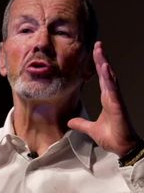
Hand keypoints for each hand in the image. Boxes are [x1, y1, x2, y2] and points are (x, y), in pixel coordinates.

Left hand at [67, 41, 139, 156]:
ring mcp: (116, 100)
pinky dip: (109, 79)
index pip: (102, 78)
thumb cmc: (112, 137)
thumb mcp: (90, 129)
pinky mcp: (118, 106)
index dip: (98, 65)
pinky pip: (113, 90)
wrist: (122, 147)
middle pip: (106, 74)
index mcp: (106, 99)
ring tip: (100, 51)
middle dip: (102, 59)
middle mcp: (112, 96)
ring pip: (110, 78)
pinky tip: (106, 69)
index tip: (95, 52)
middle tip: (97, 45)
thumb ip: (81, 124)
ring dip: (105, 64)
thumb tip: (70, 122)